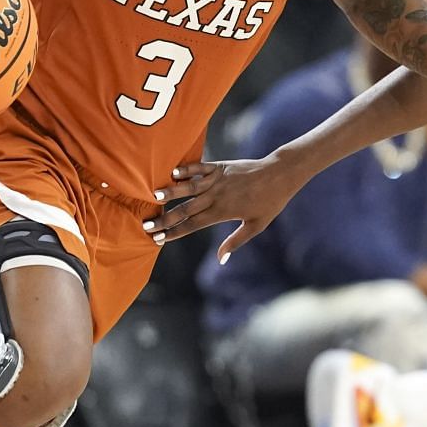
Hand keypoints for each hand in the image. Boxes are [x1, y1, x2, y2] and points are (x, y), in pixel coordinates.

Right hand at [147, 153, 310, 262]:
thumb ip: (235, 241)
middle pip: (185, 209)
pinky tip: (172, 172)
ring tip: (153, 195)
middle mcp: (216, 196)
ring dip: (170, 191)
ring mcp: (217, 180)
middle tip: (145, 225)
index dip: (174, 233)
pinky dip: (186, 169)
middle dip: (164, 218)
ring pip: (189, 187)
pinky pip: (200, 167)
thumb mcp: (256, 226)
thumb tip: (221, 260)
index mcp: (222, 213)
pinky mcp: (220, 166)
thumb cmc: (270, 203)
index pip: (192, 225)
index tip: (158, 239)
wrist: (280, 174)